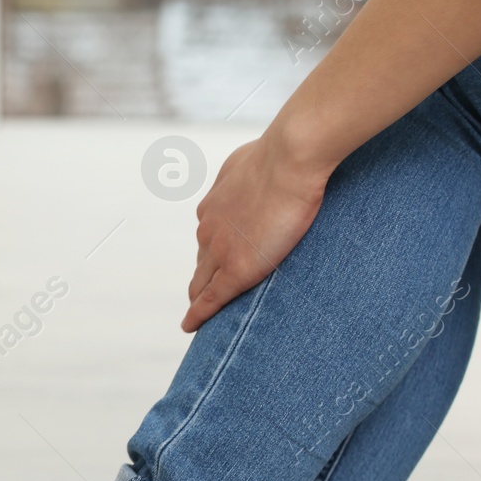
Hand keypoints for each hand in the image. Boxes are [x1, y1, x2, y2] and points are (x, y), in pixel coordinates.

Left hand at [183, 135, 331, 332]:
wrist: (289, 159)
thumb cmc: (278, 154)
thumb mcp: (248, 162)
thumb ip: (243, 178)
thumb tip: (247, 178)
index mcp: (213, 207)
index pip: (208, 241)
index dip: (209, 256)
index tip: (211, 266)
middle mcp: (208, 229)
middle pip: (201, 264)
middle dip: (201, 281)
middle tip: (202, 298)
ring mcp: (219, 251)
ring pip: (202, 282)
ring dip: (201, 297)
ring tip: (203, 315)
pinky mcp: (235, 269)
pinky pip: (210, 299)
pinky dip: (199, 314)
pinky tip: (191, 326)